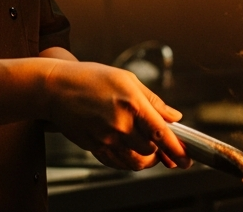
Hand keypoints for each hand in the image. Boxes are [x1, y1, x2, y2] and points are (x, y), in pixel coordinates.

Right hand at [41, 60, 189, 170]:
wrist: (56, 87)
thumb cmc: (91, 78)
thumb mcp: (127, 80)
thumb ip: (153, 100)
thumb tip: (174, 117)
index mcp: (132, 103)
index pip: (161, 133)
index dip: (177, 149)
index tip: (186, 159)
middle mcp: (120, 123)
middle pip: (151, 151)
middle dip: (160, 151)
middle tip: (163, 147)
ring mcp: (106, 138)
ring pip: (135, 162)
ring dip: (145, 159)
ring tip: (148, 150)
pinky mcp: (94, 147)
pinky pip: (117, 163)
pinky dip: (128, 162)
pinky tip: (129, 152)